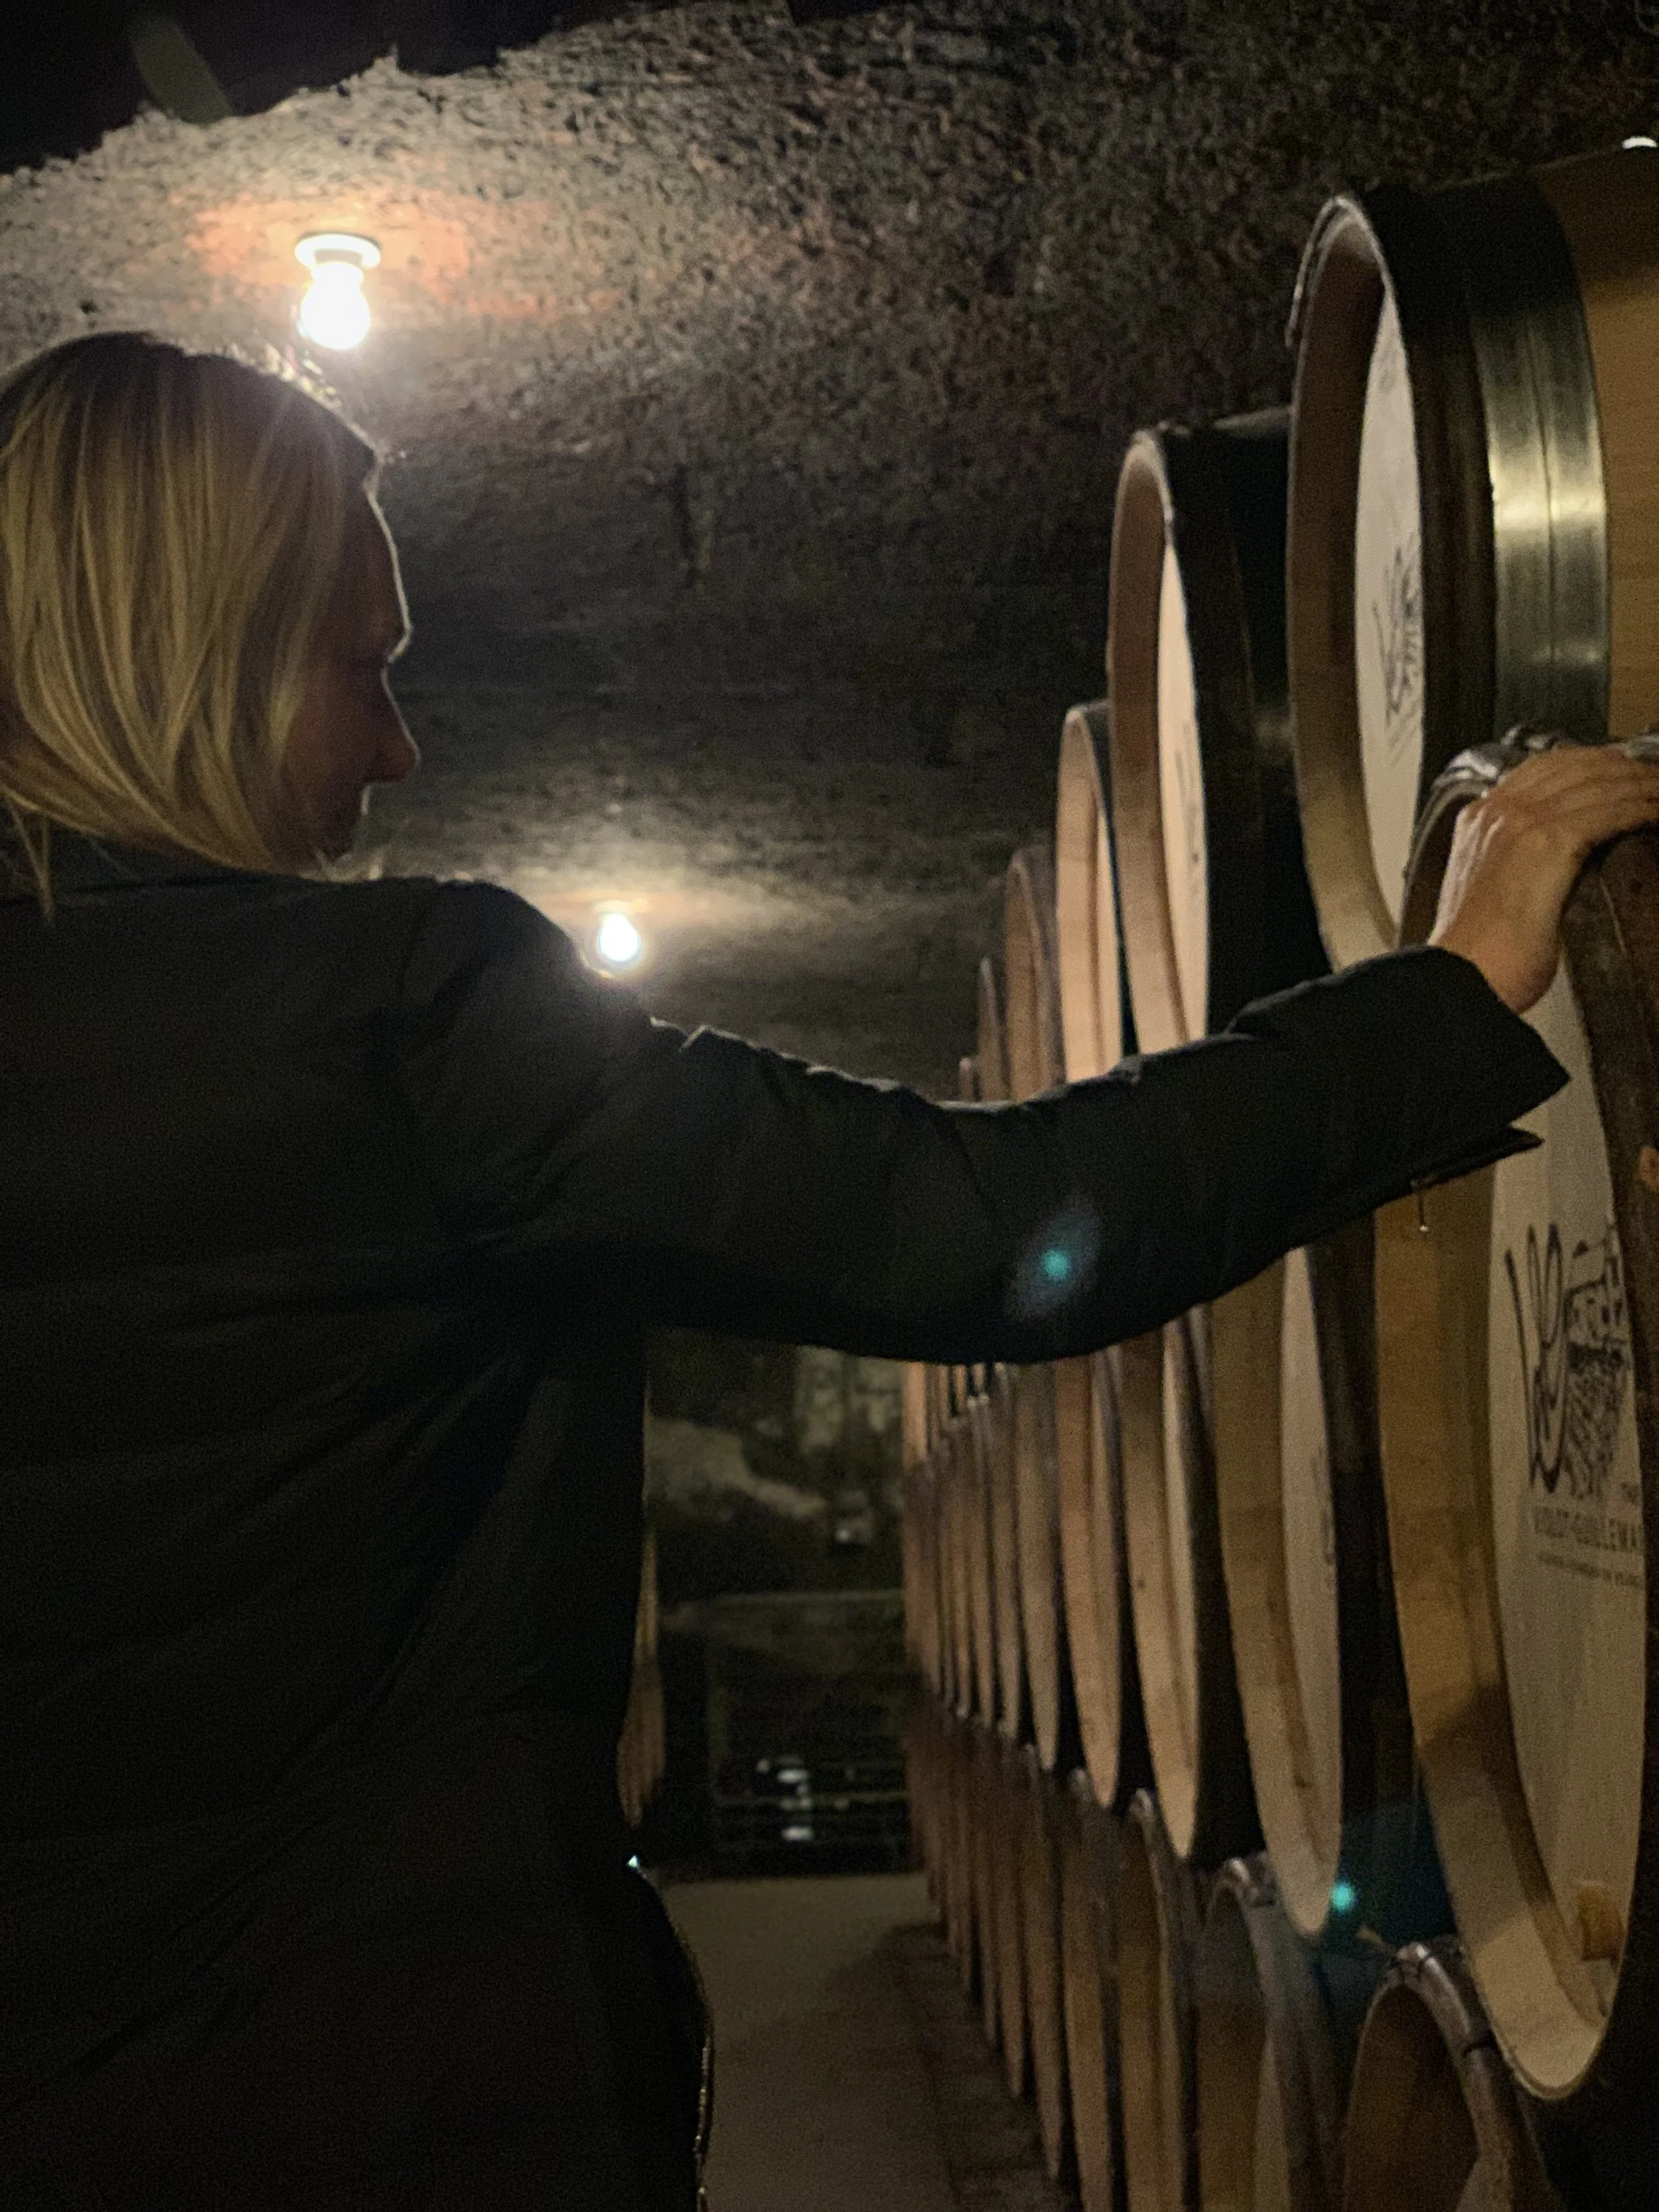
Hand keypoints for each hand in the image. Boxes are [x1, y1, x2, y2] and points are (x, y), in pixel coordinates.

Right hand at [1429, 744, 1658, 1013]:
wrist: (1462, 976)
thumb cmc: (1476, 954)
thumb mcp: (1487, 891)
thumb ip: (1511, 862)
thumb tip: (1550, 863)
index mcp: (1479, 819)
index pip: (1543, 768)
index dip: (1589, 762)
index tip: (1617, 771)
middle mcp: (1499, 812)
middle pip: (1575, 765)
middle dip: (1622, 768)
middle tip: (1652, 779)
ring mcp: (1523, 822)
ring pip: (1598, 784)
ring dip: (1641, 786)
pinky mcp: (1549, 843)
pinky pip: (1609, 810)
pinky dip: (1640, 808)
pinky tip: (1655, 813)